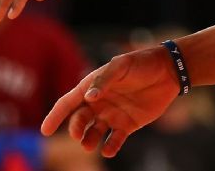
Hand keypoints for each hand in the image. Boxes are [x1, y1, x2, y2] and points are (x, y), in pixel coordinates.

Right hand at [42, 47, 179, 157]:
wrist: (169, 71)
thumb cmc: (142, 63)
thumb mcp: (121, 65)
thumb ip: (104, 80)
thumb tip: (88, 96)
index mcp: (92, 87)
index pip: (68, 103)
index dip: (55, 116)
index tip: (45, 131)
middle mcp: (99, 103)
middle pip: (79, 120)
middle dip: (75, 129)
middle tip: (78, 135)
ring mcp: (112, 115)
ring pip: (93, 133)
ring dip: (89, 141)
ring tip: (90, 145)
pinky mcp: (127, 125)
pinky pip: (114, 140)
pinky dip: (110, 147)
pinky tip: (109, 150)